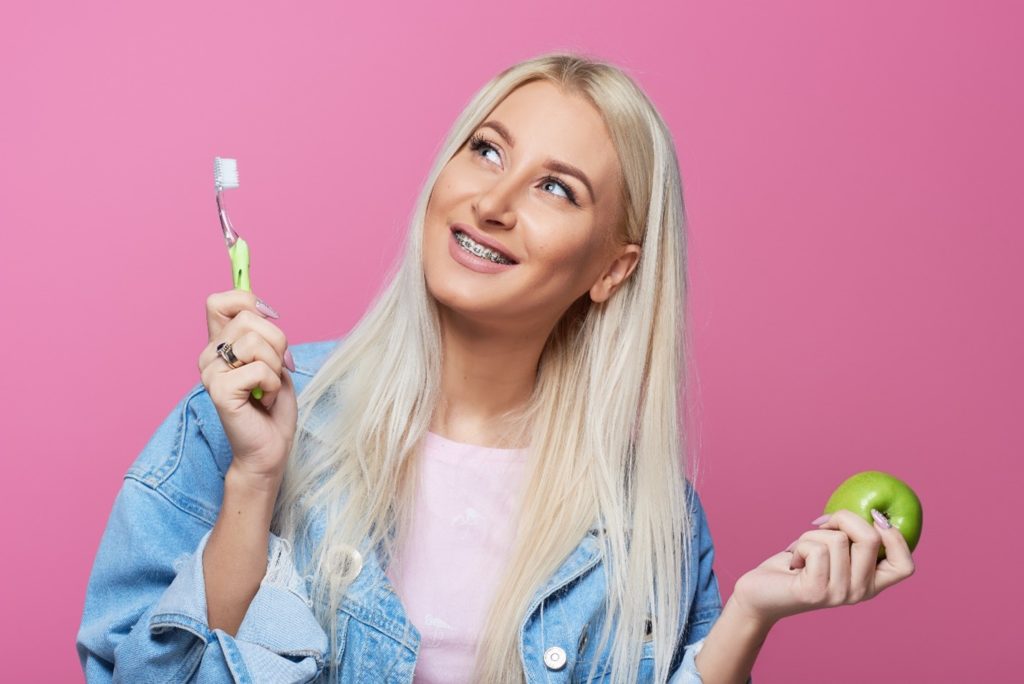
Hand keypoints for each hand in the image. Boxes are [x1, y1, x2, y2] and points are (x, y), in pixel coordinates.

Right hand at [198, 289, 297, 482]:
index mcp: (219, 343)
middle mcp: (208, 355)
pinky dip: (272, 386)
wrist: (270, 447)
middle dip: (277, 342)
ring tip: (267, 388)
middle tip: (276, 368)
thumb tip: (264, 307)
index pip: (219, 301)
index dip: (248, 301)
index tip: (268, 317)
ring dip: (275, 367)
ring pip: (255, 343)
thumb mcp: (273, 358)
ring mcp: (210, 373)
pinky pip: (259, 370)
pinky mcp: (218, 391)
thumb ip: (263, 333)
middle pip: (249, 318)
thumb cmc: (272, 404)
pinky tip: (263, 400)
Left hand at [731, 508, 916, 625]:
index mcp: (870, 583)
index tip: (875, 518)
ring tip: (801, 550)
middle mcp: (861, 593)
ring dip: (813, 534)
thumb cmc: (797, 563)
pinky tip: (794, 561)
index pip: (905, 566)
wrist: (761, 593)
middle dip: (843, 518)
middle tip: (822, 525)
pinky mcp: (816, 591)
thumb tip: (869, 510)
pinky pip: (817, 548)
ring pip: (838, 538)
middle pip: (871, 538)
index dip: (896, 538)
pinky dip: (801, 544)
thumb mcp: (830, 548)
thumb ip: (849, 536)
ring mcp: (840, 594)